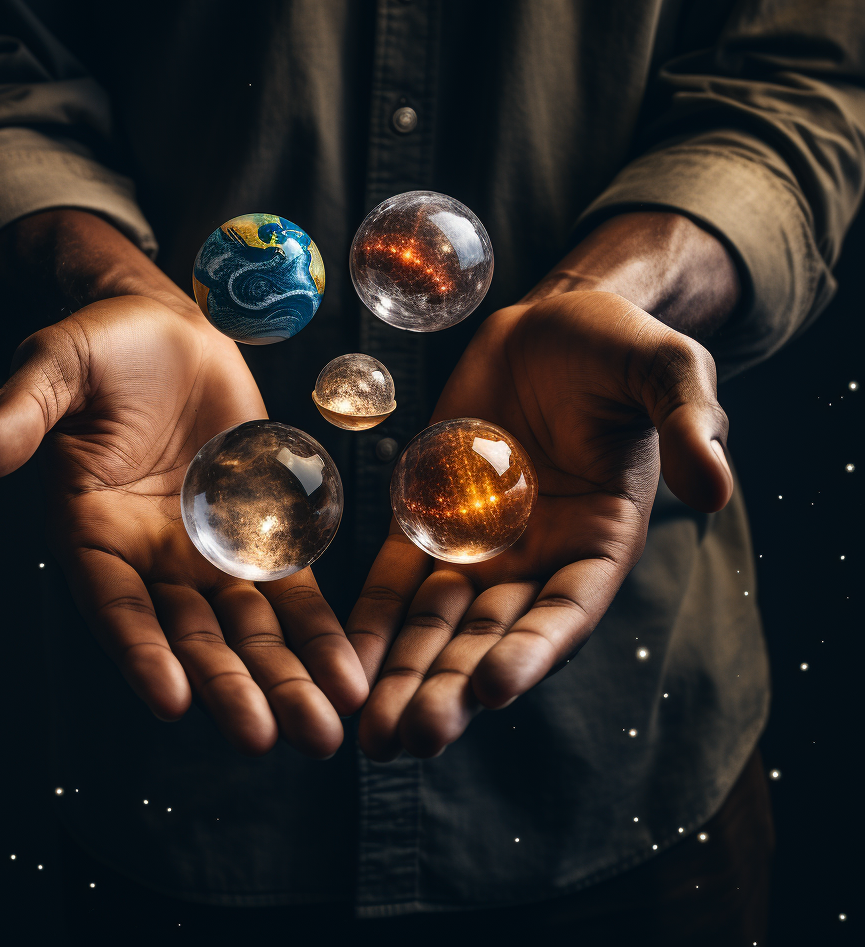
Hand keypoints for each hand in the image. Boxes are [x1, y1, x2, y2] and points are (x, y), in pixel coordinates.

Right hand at [0, 214, 366, 757]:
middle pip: (192, 635)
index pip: (115, 605)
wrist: (168, 329)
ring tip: (323, 730)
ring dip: (285, 678)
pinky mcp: (259, 530)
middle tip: (270, 739)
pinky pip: (292, 589)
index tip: (172, 700)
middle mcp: (151, 558)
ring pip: (249, 628)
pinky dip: (317, 631)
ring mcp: (208, 550)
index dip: (141, 652)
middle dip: (231, 687)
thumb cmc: (102, 348)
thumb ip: (24, 413)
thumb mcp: (55, 368)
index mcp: (93, 533)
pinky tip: (347, 675)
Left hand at [347, 289, 732, 760]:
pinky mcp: (431, 516)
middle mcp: (540, 557)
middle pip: (495, 636)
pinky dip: (377, 620)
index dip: (535, 651)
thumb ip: (690, 423)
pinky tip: (348, 664)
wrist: (550, 325)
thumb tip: (715, 490)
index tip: (494, 688)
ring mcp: (481, 543)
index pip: (568, 612)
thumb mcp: (666, 370)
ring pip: (441, 622)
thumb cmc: (618, 346)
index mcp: (601, 540)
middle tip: (414, 738)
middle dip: (455, 687)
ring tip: (374, 734)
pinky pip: (399, 575)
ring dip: (408, 675)